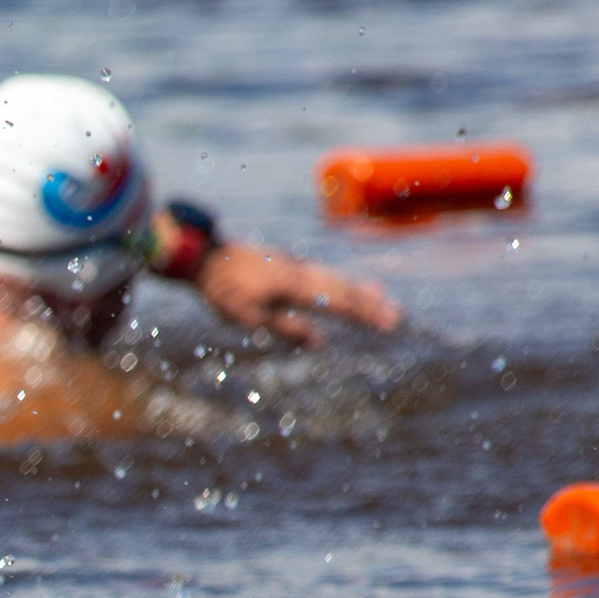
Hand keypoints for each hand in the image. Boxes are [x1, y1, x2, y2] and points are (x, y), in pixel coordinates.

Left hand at [192, 241, 399, 346]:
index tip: (388, 323)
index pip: (338, 303)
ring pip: (331, 277)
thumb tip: (321, 341)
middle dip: (368, 303)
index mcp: (295, 287)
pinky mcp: (284, 263)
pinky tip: (340, 285)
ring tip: (378, 296)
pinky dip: (335, 280)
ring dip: (355, 288)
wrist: (204, 256)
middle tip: (394, 315)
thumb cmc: (224, 291)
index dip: (365, 314)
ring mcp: (293, 265)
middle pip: (341, 288)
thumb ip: (288, 327)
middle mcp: (300, 272)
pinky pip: (317, 273)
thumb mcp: (252, 318)